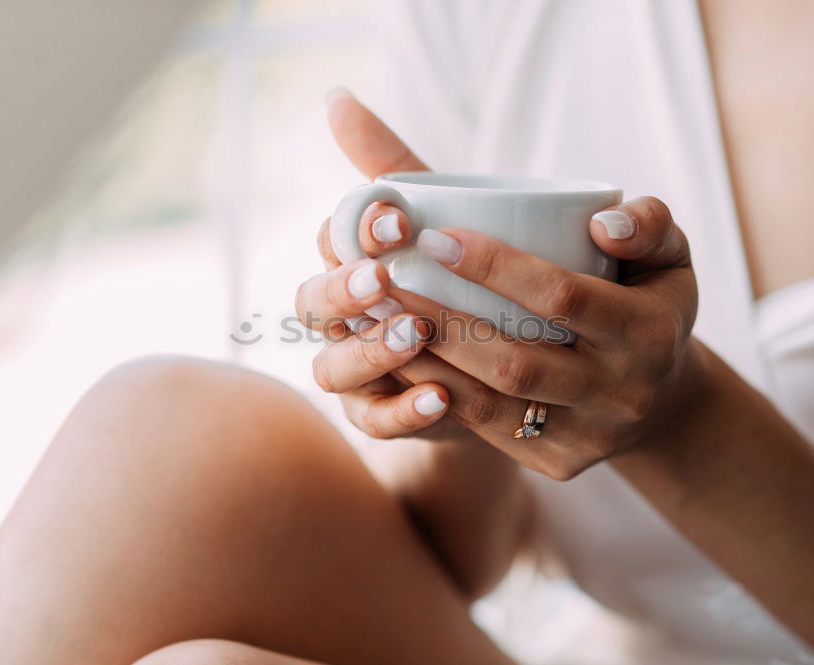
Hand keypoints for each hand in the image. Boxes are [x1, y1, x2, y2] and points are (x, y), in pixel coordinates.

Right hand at [295, 88, 477, 441]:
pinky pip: (375, 421)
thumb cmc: (460, 278)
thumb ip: (392, 166)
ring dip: (369, 351)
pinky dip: (403, 412)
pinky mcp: (378, 416)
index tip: (396, 219)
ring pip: (330, 366)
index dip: (354, 231)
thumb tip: (335, 97)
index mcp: (349, 262)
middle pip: (312, 304)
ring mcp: (353, 370)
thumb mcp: (439, 218)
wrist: (501, 358)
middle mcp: (339, 317)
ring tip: (418, 334)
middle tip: (384, 278)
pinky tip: (441, 398)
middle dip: (344, 290)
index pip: (330, 241)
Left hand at [391, 196, 704, 478]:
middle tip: (385, 282)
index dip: (496, 268)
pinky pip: (485, 430)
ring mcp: (588, 436)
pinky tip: (396, 361)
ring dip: (426, 362)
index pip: (562, 298)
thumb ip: (648, 224)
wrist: (663, 399)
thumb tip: (601, 223)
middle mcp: (622, 393)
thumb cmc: (650, 302)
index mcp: (649, 334)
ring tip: (376, 321)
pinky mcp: (557, 464)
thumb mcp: (669, 257)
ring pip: (491, 403)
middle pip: (515, 361)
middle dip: (442, 321)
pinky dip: (436, 394)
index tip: (435, 237)